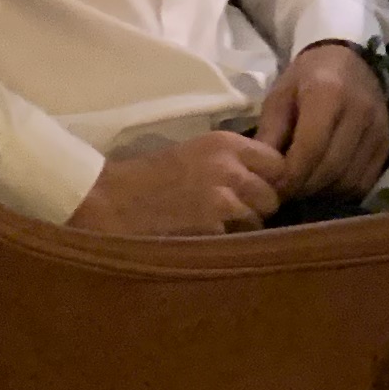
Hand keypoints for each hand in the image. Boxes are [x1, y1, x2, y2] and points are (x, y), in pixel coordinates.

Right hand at [71, 129, 289, 235]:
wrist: (110, 201)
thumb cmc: (151, 177)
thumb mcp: (197, 154)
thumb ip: (234, 163)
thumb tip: (271, 182)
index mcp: (226, 144)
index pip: (278, 163)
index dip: (271, 181)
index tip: (257, 191)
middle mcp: (230, 168)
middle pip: (273, 196)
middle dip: (258, 208)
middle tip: (234, 215)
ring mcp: (222, 200)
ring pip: (257, 222)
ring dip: (243, 230)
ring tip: (214, 229)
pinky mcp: (212, 230)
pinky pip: (236, 242)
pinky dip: (225, 245)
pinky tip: (203, 240)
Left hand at [249, 41, 388, 201]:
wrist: (349, 60)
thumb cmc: (306, 78)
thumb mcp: (279, 97)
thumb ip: (269, 136)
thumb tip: (263, 177)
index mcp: (327, 93)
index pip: (311, 149)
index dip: (290, 176)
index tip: (273, 188)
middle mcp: (359, 112)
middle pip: (330, 169)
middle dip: (304, 188)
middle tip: (285, 192)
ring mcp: (377, 129)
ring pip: (348, 181)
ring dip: (323, 192)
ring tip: (305, 186)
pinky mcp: (386, 143)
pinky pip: (364, 182)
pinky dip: (343, 190)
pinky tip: (326, 183)